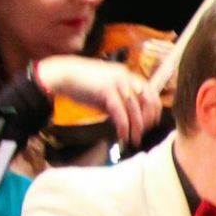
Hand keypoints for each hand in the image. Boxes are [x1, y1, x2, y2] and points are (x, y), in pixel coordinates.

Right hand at [37, 55, 162, 146]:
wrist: (62, 75)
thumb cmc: (81, 84)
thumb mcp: (105, 92)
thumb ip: (118, 103)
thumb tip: (126, 120)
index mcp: (128, 75)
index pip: (151, 94)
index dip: (153, 112)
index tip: (149, 125)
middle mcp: (126, 77)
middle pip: (148, 102)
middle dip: (147, 121)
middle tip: (141, 135)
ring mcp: (118, 82)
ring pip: (135, 109)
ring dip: (136, 128)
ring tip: (133, 140)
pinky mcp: (107, 90)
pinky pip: (120, 113)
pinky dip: (123, 127)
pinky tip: (122, 136)